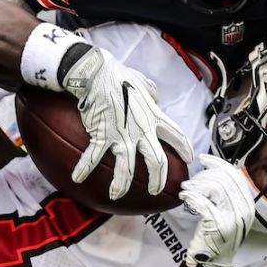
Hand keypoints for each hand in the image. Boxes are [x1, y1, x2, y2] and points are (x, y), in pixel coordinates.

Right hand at [63, 46, 193, 199]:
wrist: (97, 73)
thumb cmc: (119, 75)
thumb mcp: (143, 83)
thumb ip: (152, 93)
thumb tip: (155, 98)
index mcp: (154, 116)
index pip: (176, 135)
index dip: (184, 148)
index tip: (188, 159)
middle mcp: (141, 130)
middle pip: (157, 161)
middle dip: (157, 180)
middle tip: (154, 190)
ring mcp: (122, 135)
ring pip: (126, 168)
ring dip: (121, 184)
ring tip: (116, 194)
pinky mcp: (102, 135)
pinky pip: (92, 158)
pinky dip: (84, 169)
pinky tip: (77, 178)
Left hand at [178, 155, 256, 266]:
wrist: (214, 263)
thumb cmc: (217, 237)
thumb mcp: (228, 214)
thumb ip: (226, 195)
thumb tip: (214, 171)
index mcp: (247, 204)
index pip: (235, 175)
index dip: (218, 164)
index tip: (203, 159)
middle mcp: (244, 210)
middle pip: (224, 179)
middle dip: (203, 175)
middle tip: (190, 181)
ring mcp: (232, 218)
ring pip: (215, 188)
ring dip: (196, 185)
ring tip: (185, 189)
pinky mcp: (218, 225)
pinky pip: (204, 202)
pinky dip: (191, 196)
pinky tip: (184, 197)